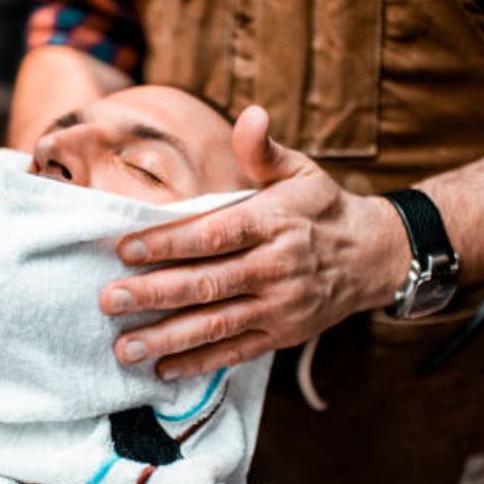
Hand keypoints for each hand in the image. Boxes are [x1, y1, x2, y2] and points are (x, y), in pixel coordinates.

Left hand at [99, 106, 408, 380]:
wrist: (375, 257)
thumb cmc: (322, 209)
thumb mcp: (301, 171)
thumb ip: (264, 150)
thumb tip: (250, 115)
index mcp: (274, 222)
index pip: (215, 233)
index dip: (169, 242)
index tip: (125, 249)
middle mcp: (277, 266)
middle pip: (207, 283)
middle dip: (154, 293)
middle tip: (108, 300)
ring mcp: (280, 306)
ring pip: (216, 324)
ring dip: (167, 338)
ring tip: (123, 347)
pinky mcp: (282, 334)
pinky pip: (236, 351)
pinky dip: (199, 363)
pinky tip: (162, 369)